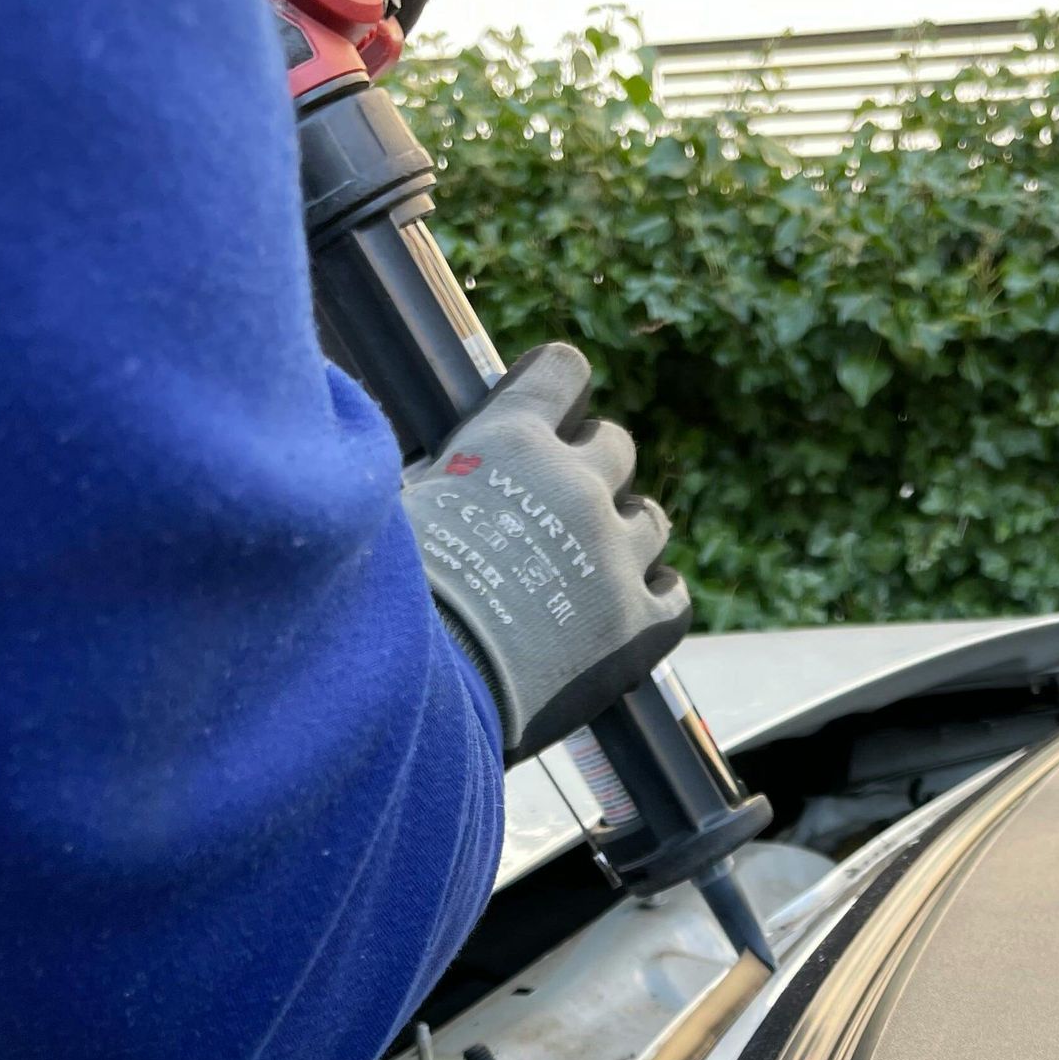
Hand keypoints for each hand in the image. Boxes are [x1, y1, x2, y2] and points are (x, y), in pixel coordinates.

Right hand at [400, 344, 692, 761]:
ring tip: (585, 571)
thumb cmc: (385, 598)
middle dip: (590, 472)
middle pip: (616, 447)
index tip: (553, 414)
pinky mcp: (639, 626)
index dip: (560, 391)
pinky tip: (625, 614)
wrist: (423, 688)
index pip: (564, 372)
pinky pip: (673, 595)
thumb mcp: (397, 505)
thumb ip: (443, 478)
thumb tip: (436, 474)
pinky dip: (653, 598)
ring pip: (649, 519)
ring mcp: (616, 555)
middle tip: (557, 513)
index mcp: (512, 442)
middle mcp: (576, 486)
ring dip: (622, 536)